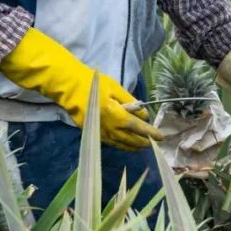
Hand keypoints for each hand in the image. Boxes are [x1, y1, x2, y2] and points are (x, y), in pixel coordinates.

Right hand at [0, 28, 162, 150]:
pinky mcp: (92, 133)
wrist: (69, 88)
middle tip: (154, 143)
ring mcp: (100, 133)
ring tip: (142, 146)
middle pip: (131, 140)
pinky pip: (111, 143)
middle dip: (144, 142)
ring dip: (133, 146)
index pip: (139, 128)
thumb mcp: (116, 88)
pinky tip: (125, 144)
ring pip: (121, 144)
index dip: (151, 133)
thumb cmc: (94, 84)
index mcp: (117, 116)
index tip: (161, 136)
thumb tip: (142, 112)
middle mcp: (109, 128)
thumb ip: (130, 101)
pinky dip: (121, 145)